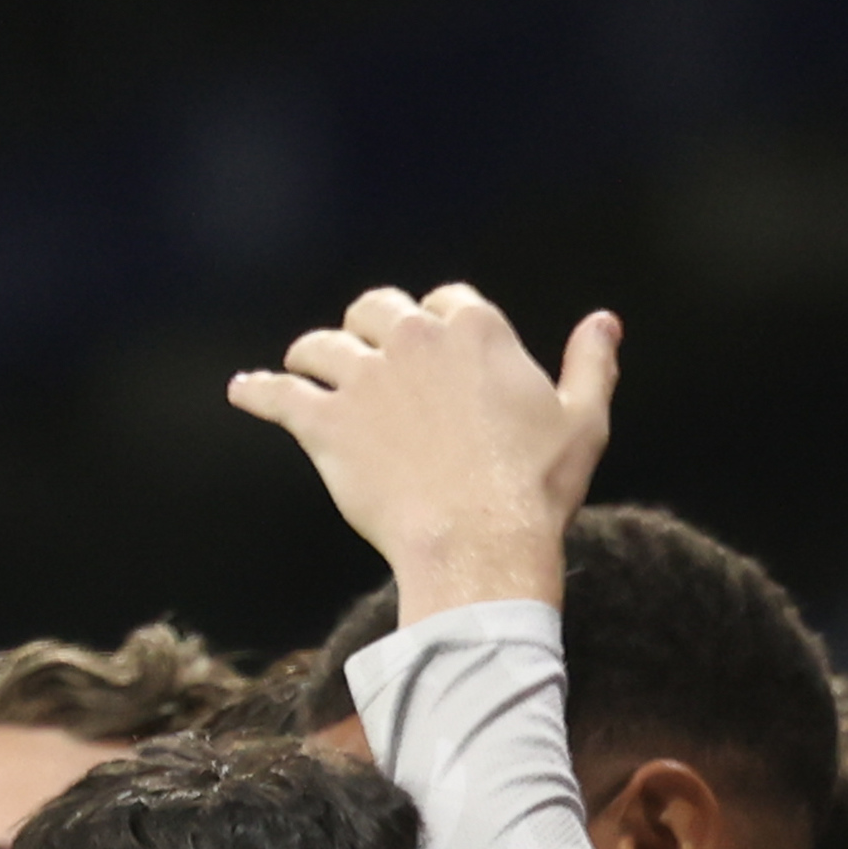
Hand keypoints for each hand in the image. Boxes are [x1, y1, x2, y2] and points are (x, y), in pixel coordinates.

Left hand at [228, 285, 620, 613]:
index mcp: (474, 329)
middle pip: (376, 309)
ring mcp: (363, 378)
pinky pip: (278, 396)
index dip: (439, 325)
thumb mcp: (583, 422)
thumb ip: (591, 365)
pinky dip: (257, 392)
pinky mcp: (326, 423)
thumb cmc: (537, 491)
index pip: (445, 303)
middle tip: (365, 356)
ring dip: (313, 356)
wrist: (481, 545)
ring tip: (303, 369)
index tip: (436, 353)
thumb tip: (605, 321)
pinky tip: (243, 392)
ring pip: (320, 346)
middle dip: (370, 327)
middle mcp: (412, 339)